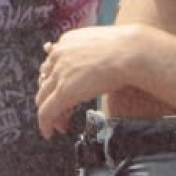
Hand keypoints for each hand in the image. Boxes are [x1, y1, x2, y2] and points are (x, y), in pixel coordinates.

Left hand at [35, 24, 134, 138]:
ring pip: (44, 98)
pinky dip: (45, 124)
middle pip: (45, 81)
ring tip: (58, 126)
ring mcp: (59, 74)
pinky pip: (46, 112)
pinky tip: (49, 133)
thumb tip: (108, 59)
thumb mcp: (108, 46)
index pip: (52, 64)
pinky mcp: (64, 92)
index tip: (62, 93)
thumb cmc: (129, 49)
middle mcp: (58, 55)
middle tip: (61, 112)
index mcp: (67, 41)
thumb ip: (99, 52)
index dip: (55, 81)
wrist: (131, 52)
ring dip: (49, 113)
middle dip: (49, 98)